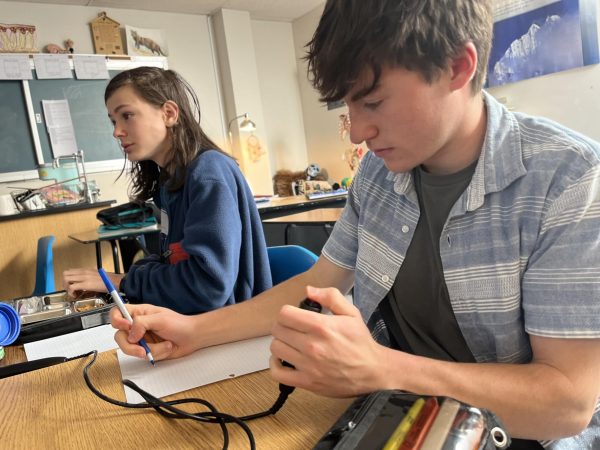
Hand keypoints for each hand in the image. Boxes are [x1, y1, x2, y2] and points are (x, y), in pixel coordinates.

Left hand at [63, 268, 121, 296]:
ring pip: (66, 279)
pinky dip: (71, 292)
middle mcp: (83, 272)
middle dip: (65, 283)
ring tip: (73, 292)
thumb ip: (88, 276)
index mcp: (85, 270)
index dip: (68, 279)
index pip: (70, 271)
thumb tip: (84, 281)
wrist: (114, 282)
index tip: (71, 285)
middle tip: (70, 289)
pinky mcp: (85, 284)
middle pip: (65, 274)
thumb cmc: (107, 280)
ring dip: (67, 287)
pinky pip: (72, 287)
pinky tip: (75, 295)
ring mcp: (83, 278)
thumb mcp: (96, 275)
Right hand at [111, 303, 197, 360]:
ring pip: (131, 349)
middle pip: (120, 336)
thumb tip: (131, 334)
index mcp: (139, 313)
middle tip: (142, 350)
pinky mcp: (147, 350)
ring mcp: (141, 339)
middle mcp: (137, 326)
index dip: (116, 320)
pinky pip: (143, 356)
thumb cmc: (179, 324)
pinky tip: (166, 347)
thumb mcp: (160, 319)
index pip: (117, 313)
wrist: (192, 337)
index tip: (126, 326)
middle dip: (131, 346)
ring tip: (165, 345)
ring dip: (151, 350)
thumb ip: (142, 323)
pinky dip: (156, 354)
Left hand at [269, 285, 387, 397]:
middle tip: (293, 328)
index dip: (287, 312)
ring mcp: (308, 366)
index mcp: (322, 327)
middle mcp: (312, 346)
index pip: (285, 314)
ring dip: (281, 343)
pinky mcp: (307, 382)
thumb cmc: (360, 342)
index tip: (294, 315)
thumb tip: (308, 290)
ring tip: (291, 343)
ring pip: (276, 348)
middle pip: (278, 330)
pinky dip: (275, 365)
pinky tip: (284, 359)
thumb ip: (330, 296)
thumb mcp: (351, 313)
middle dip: (283, 325)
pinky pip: (277, 373)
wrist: (372, 371)